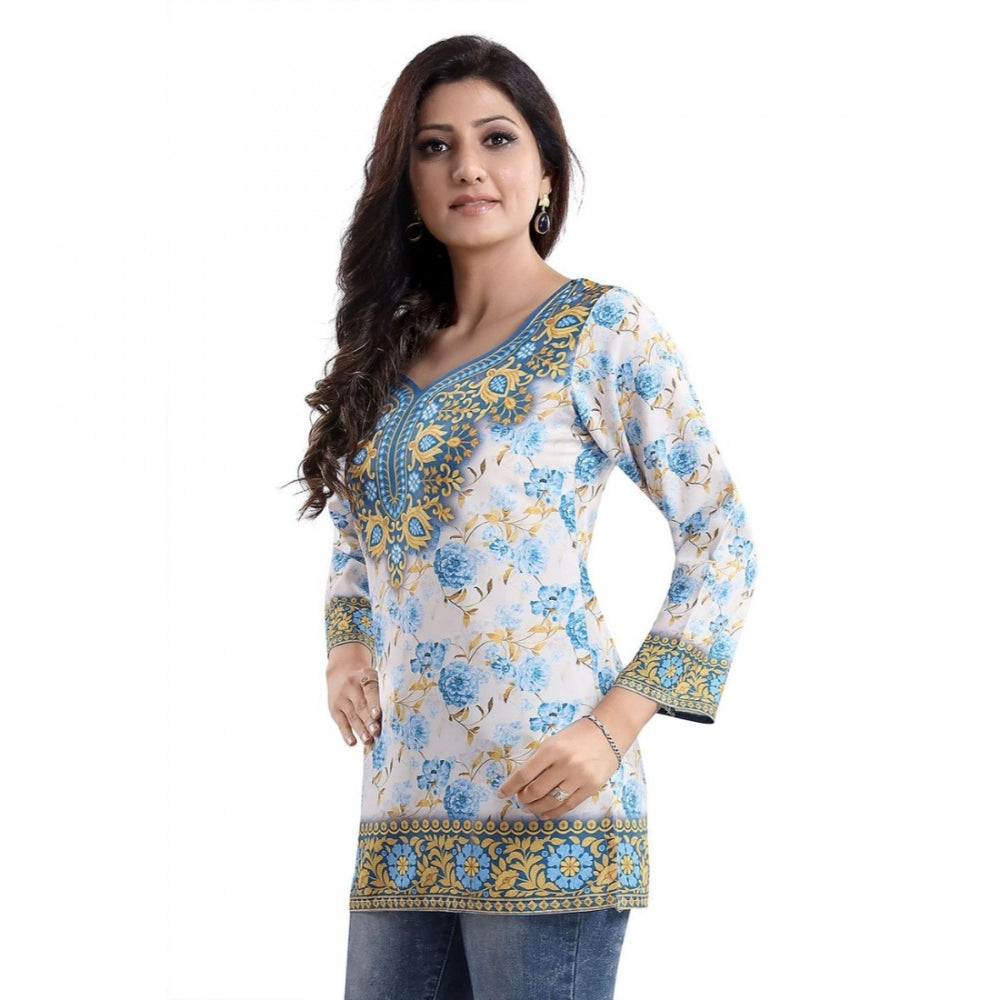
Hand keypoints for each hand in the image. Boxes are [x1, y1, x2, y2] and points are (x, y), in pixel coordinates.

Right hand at [326, 642, 380, 747]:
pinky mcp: (334, 707)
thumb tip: (396, 713)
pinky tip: (352, 743)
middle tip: (376, 732)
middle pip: (360, 705)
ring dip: (360, 730)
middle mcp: (351, 686)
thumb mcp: (373, 676)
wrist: (341, 670)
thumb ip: (382, 690)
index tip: (377, 715)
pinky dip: (346, 733)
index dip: (373, 703)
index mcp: (365, 675)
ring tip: (368, 741)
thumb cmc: (366, 678)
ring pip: (352, 715)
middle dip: (368, 720)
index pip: (369, 690)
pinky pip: (340, 722)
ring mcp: (341, 697)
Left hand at [496, 717, 619, 819]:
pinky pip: (568, 806)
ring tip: (530, 808)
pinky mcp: (591, 787)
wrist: (608, 732)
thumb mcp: (553, 741)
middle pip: (536, 790)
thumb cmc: (576, 735)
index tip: (501, 793)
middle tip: (519, 799)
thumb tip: (521, 783)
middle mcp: (565, 764)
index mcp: (551, 749)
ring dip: (536, 808)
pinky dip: (553, 813)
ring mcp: (579, 777)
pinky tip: (545, 813)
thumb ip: (539, 760)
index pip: (524, 773)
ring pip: (551, 801)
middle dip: (523, 798)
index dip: (510, 786)